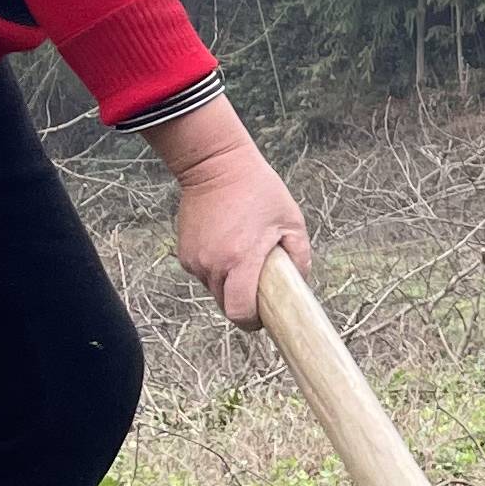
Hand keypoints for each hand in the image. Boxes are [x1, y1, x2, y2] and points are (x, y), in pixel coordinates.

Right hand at [143, 98, 308, 327]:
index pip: (240, 312)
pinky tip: (227, 245)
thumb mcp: (291, 220)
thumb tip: (299, 282)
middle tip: (259, 284)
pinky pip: (204, 274)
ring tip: (243, 255)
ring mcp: (195, 260)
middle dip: (243, 303)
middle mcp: (213, 265)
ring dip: (230, 284)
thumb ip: (300, 256)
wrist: (215, 165)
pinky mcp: (184, 253)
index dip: (253, 321)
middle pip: (227, 306)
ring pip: (214, 291)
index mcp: (240, 259)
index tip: (263, 317)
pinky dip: (216, 269)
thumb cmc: (257, 189)